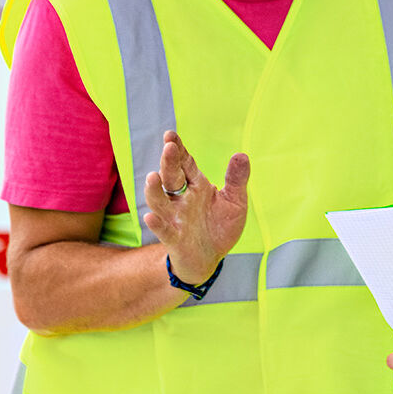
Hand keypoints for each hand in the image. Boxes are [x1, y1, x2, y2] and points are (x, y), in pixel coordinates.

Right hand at [143, 130, 249, 285]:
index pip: (184, 163)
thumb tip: (242, 155)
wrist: (209, 258)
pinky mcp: (173, 238)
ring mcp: (175, 217)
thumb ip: (237, 179)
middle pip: (171, 177)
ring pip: (159, 201)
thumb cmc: (220, 227)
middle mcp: (181, 198)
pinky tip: (150, 217)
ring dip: (154, 190)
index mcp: (196, 185)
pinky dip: (156, 224)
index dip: (178, 149)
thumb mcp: (235, 202)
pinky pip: (163, 229)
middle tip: (169, 147)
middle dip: (169, 162)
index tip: (171, 135)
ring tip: (152, 177)